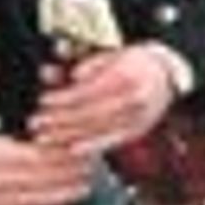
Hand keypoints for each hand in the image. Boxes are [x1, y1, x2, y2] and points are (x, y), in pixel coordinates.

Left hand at [26, 45, 180, 157]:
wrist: (167, 73)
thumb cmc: (134, 61)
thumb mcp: (113, 54)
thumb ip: (92, 63)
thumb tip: (74, 75)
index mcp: (126, 77)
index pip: (88, 91)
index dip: (63, 98)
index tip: (43, 101)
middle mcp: (134, 100)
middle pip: (89, 113)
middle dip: (60, 120)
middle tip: (37, 123)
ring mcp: (138, 118)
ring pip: (97, 130)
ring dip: (68, 135)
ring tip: (46, 137)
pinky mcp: (138, 130)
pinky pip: (112, 141)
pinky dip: (92, 146)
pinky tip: (74, 150)